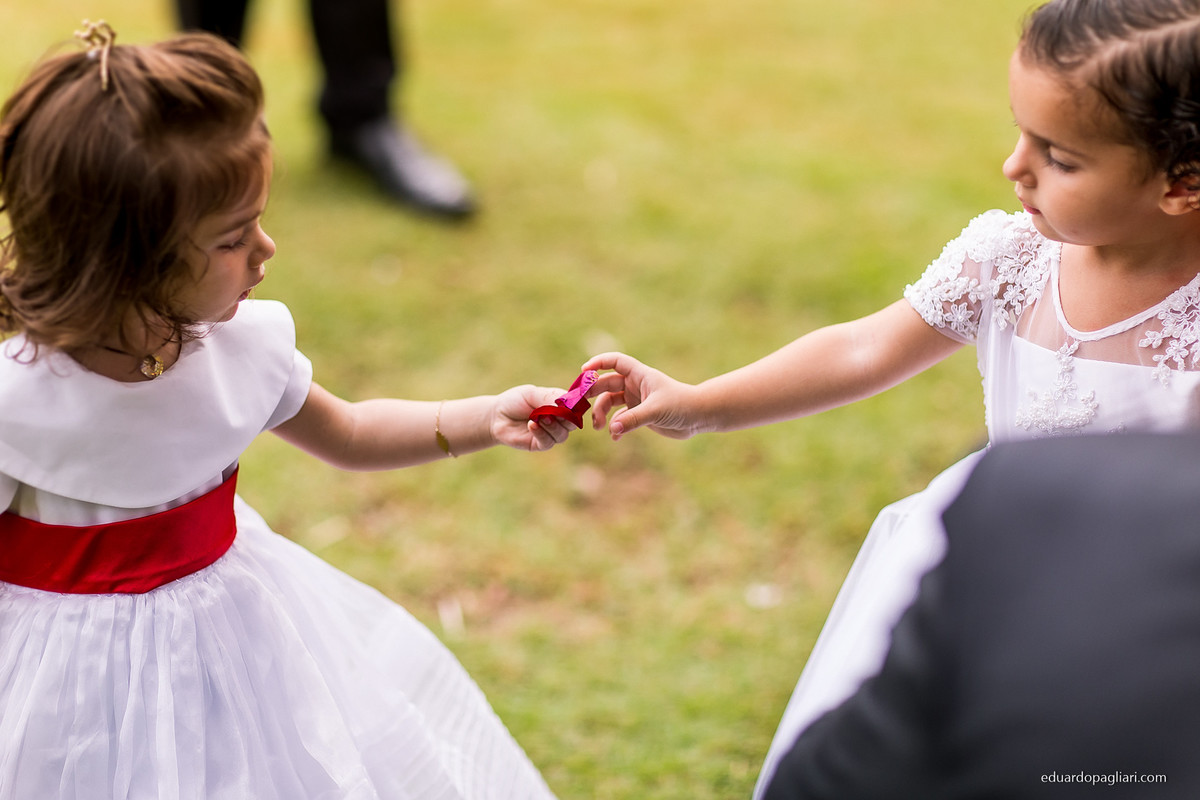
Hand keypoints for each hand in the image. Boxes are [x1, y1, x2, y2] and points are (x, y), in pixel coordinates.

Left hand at [493, 384, 583, 450]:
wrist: (497, 416)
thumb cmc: (515, 401)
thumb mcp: (531, 393)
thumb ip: (549, 397)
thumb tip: (567, 402)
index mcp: (561, 404)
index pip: (576, 406)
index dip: (576, 405)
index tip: (570, 402)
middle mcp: (559, 420)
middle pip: (573, 422)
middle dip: (567, 417)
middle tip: (556, 411)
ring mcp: (551, 433)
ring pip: (562, 434)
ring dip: (552, 426)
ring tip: (540, 418)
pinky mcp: (540, 444)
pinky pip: (548, 442)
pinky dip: (541, 433)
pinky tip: (531, 425)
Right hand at [581, 352, 705, 440]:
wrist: (699, 417)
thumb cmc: (682, 405)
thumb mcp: (656, 410)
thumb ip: (634, 419)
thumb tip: (613, 428)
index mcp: (640, 375)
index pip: (615, 362)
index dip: (598, 363)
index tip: (583, 371)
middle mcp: (635, 385)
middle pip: (606, 383)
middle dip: (592, 393)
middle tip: (580, 404)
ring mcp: (636, 400)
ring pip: (610, 403)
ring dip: (601, 413)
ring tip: (598, 426)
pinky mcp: (639, 414)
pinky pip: (620, 419)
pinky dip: (615, 427)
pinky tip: (616, 436)